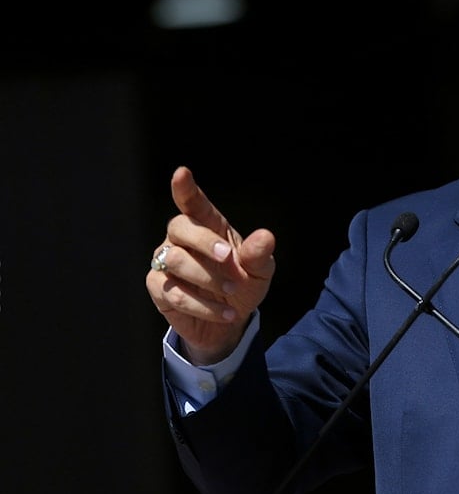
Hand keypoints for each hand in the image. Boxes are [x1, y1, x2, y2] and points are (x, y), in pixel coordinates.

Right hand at [146, 166, 275, 364]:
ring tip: (233, 291)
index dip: (186, 189)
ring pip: (176, 261)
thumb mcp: (259, 271)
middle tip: (229, 260)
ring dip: (208, 279)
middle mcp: (181, 238)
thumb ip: (259, 254)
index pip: (193, 203)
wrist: (230, 320)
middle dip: (205, 242)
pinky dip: (204, 306)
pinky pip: (175, 294)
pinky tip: (227, 314)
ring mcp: (166, 261)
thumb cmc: (243, 284)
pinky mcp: (158, 288)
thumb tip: (266, 237)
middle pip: (180, 227)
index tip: (181, 173)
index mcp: (208, 225)